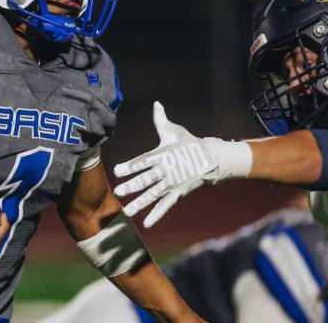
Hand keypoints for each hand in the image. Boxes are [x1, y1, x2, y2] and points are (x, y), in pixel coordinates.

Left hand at [114, 102, 250, 227]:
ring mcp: (172, 183)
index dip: (130, 166)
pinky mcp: (178, 192)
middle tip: (118, 192)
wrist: (210, 157)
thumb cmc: (188, 142)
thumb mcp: (174, 131)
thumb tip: (156, 103)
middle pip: (147, 180)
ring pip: (154, 195)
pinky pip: (166, 205)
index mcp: (162, 155)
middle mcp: (166, 170)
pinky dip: (157, 215)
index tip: (117, 171)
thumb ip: (161, 120)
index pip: (143, 161)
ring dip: (140, 204)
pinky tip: (147, 224)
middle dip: (132, 186)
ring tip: (127, 212)